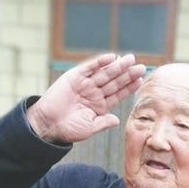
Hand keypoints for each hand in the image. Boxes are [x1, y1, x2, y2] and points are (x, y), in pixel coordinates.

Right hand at [26, 52, 145, 142]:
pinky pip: (89, 67)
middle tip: (141, 67)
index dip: (129, 88)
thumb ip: (103, 123)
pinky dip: (99, 62)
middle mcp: (94, 93)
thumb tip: (117, 120)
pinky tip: (111, 58)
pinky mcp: (74, 77)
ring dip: (117, 66)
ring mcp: (85, 84)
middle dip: (127, 74)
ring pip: (104, 73)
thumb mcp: (89, 128)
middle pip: (114, 81)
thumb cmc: (68, 129)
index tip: (140, 81)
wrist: (47, 124)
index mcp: (99, 106)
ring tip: (130, 59)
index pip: (118, 94)